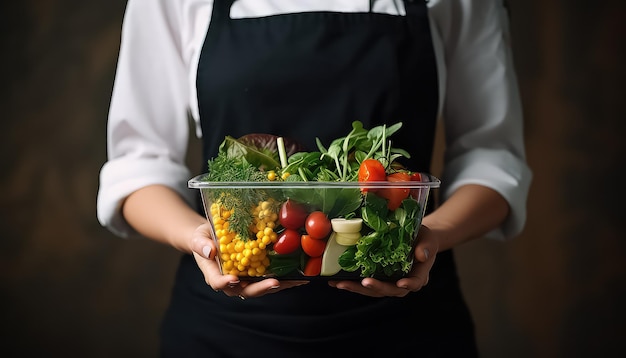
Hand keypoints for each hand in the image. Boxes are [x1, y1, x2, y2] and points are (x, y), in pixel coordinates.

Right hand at [190, 222, 307, 298]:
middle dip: (260, 288)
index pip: (217, 282)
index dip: (225, 283)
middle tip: (274, 283)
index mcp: (214, 273)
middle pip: (244, 290)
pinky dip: (284, 280)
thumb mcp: (199, 236)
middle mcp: (231, 280)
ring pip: (260, 288)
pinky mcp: (255, 274)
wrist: (211, 237)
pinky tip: (299, 278)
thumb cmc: (203, 238)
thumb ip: (201, 244)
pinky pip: (269, 279)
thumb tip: (210, 250)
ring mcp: (244, 279)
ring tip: (295, 282)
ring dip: (278, 286)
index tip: (233, 279)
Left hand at [328, 224, 437, 296]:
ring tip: (341, 284)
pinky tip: (337, 280)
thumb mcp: (429, 238)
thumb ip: (426, 246)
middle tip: (364, 283)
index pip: (415, 283)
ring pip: (374, 290)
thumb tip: (421, 255)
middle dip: (376, 287)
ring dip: (358, 288)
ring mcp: (389, 280)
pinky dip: (352, 282)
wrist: (415, 237)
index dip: (408, 284)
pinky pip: (365, 283)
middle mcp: (403, 281)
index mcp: (419, 274)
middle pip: (390, 290)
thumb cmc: (424, 238)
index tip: (400, 283)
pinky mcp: (378, 276)